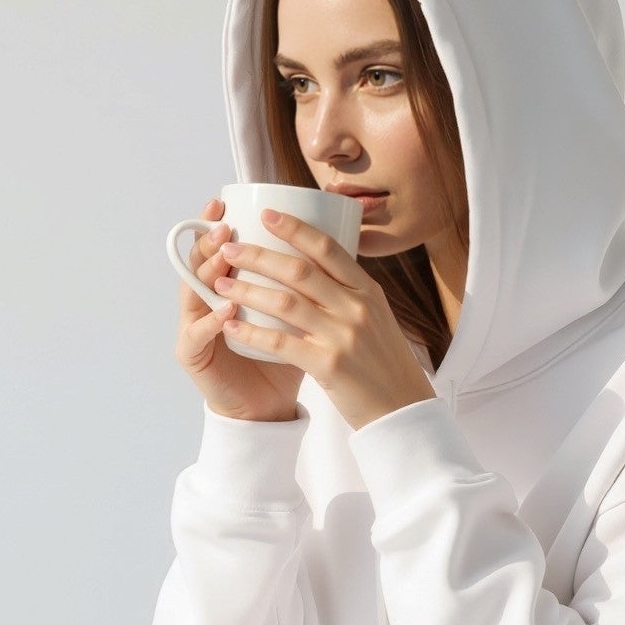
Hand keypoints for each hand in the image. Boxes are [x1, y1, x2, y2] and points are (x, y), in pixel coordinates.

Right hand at [173, 196, 306, 421]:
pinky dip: (212, 321)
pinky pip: (197, 334)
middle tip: (222, 223)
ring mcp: (193, 328)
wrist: (270, 408)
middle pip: (198, 263)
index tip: (225, 201)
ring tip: (223, 256)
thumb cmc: (286, 360)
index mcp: (225, 288)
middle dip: (207, 241)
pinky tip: (226, 310)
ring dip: (207, 272)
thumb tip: (332, 240)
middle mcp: (204, 303)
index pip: (215, 249)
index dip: (215, 224)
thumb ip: (303, 283)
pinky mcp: (192, 356)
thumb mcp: (297, 315)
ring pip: (192, 292)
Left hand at [210, 209, 436, 431]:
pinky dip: (251, 333)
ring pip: (285, 302)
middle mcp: (357, 307)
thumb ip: (350, 294)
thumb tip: (316, 267)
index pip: (327, 248)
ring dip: (247, 291)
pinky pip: (280, 342)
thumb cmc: (384, 364)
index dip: (294, 228)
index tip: (266, 214)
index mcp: (368, 291)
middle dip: (258, 256)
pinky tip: (231, 326)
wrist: (403, 410)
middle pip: (299, 270)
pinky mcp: (329, 365)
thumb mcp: (377, 318)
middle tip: (229, 248)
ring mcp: (343, 335)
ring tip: (221, 284)